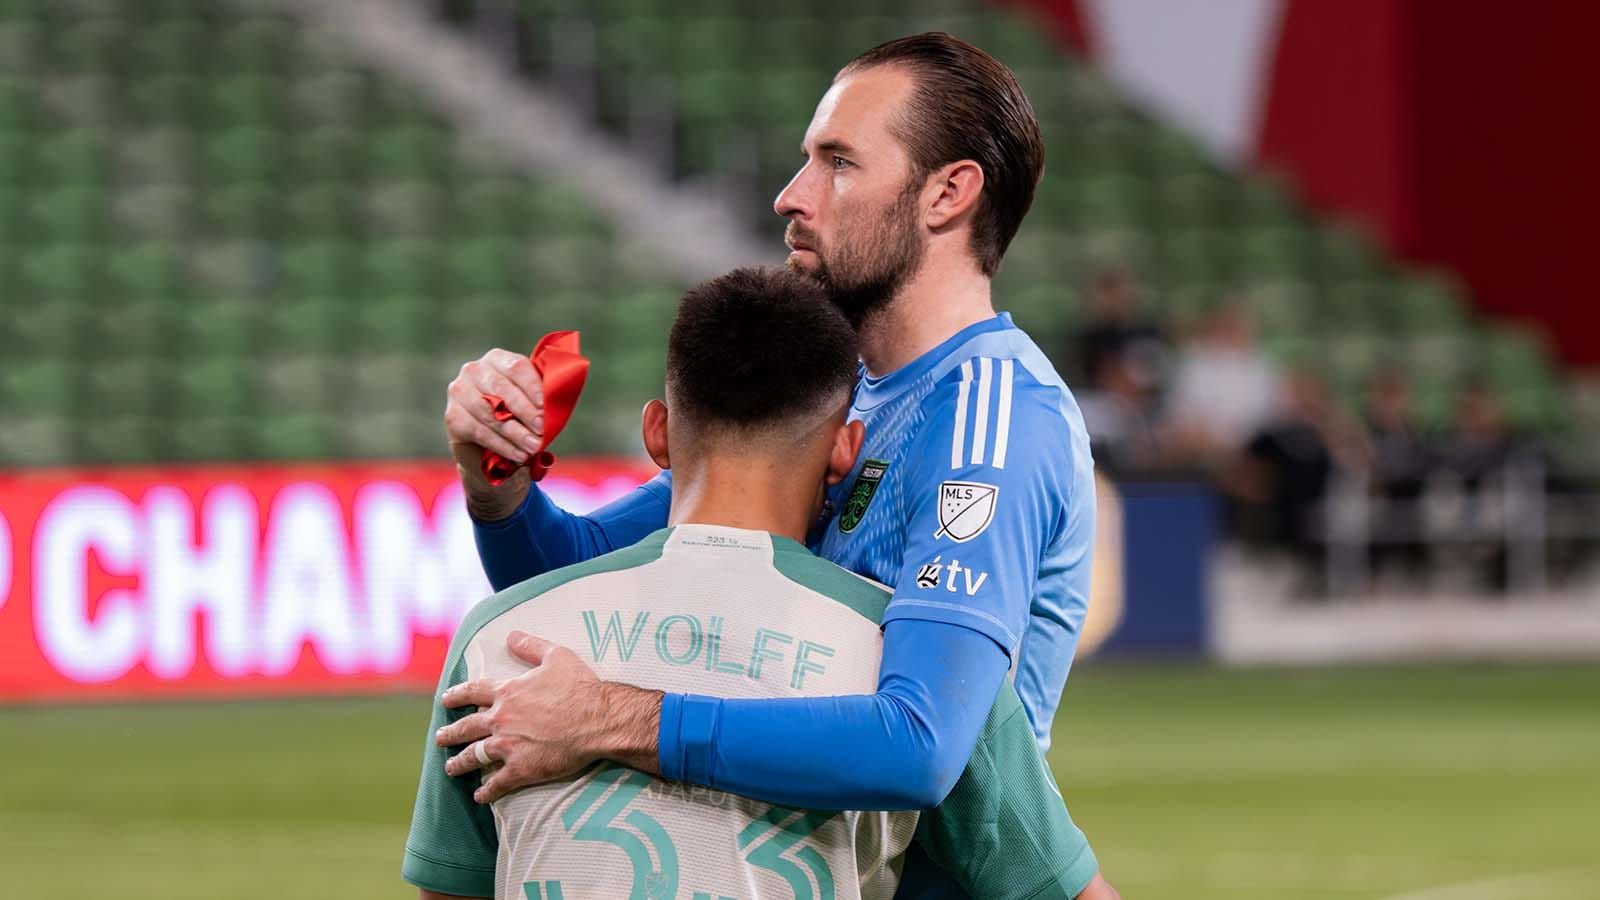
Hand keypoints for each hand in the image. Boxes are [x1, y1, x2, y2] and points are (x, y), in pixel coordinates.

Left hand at [434, 632, 661, 802]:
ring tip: (450, 768)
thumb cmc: (580, 687)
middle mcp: (501, 719)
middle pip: (467, 727)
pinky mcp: (521, 769)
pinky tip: (479, 796)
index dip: (456, 695)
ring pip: (474, 756)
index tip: (444, 700)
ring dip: (460, 763)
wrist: (597, 719)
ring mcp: (508, 746)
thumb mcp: (556, 656)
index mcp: (507, 692)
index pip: (473, 692)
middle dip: (450, 733)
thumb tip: (511, 635)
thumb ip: (531, 646)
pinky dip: (486, 791)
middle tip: (440, 738)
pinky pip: (497, 783)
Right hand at [444, 348, 545, 511]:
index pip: (517, 367)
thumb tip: (558, 401)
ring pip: (490, 412)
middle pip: (501, 388)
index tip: (545, 407)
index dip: (533, 386)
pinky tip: (518, 455)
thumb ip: (543, 399)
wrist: (489, 450)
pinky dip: (502, 445)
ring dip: (515, 432)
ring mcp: (460, 392)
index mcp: (498, 359)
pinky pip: (479, 431)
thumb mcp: (532, 405)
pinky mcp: (453, 417)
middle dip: (525, 411)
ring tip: (534, 447)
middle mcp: (474, 370)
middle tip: (542, 429)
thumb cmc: (517, 419)